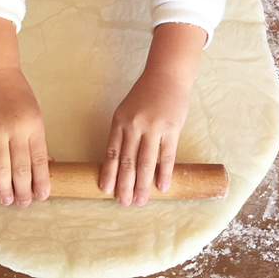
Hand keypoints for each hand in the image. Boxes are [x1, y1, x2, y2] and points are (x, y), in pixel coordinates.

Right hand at [0, 67, 49, 206]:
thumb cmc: (19, 95)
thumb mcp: (36, 115)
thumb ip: (38, 141)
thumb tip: (44, 168)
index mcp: (34, 126)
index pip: (40, 160)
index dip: (41, 181)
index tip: (43, 196)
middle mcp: (15, 129)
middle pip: (20, 168)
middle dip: (23, 190)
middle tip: (24, 204)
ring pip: (1, 168)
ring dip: (5, 189)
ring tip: (8, 202)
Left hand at [99, 69, 191, 206]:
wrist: (167, 76)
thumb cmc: (145, 95)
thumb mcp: (127, 111)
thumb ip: (123, 133)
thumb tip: (119, 163)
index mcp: (119, 121)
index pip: (111, 152)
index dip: (109, 173)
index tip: (106, 190)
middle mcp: (134, 125)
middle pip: (128, 161)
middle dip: (125, 185)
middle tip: (124, 203)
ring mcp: (154, 127)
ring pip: (146, 162)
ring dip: (143, 185)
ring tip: (141, 201)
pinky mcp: (171, 129)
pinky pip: (167, 155)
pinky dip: (164, 173)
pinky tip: (163, 187)